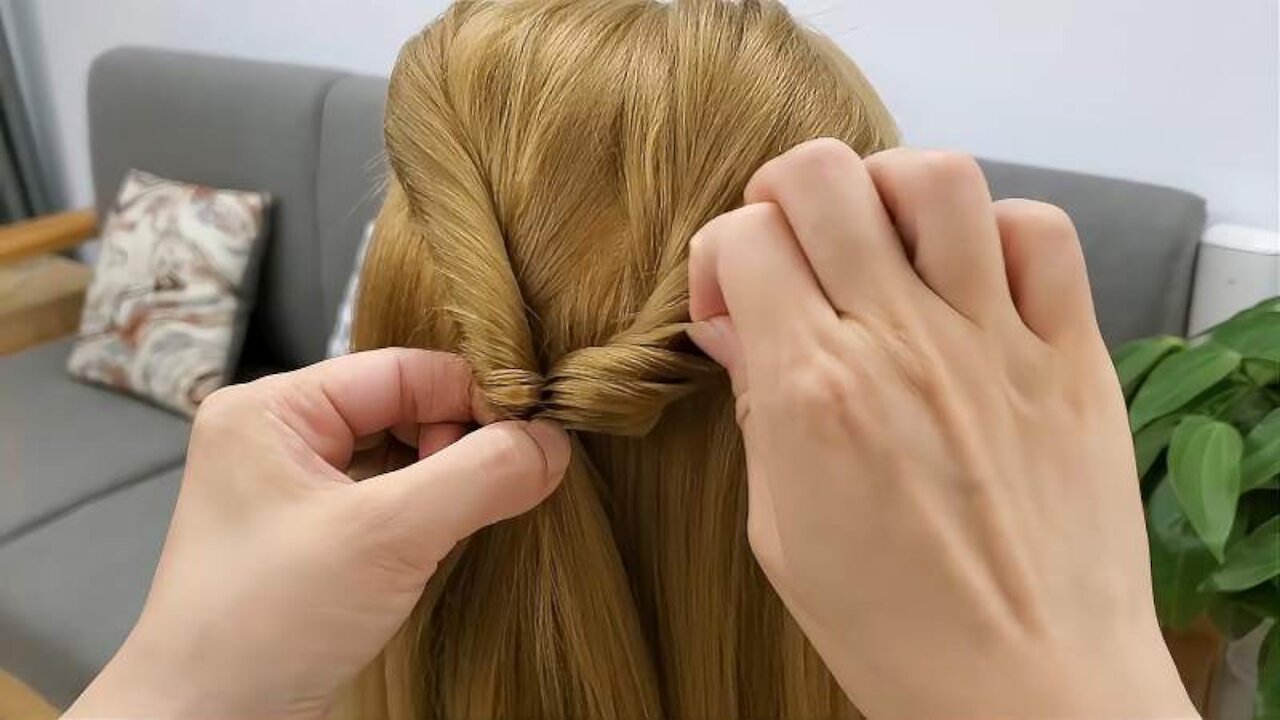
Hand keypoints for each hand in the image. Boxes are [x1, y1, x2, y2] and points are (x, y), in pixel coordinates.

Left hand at [66, 349, 569, 719]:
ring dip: (451, 480)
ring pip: (401, 459)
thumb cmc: (262, 628)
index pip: (401, 370)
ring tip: (487, 511)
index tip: (538, 434)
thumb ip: (478, 476)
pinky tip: (457, 536)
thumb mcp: (385, 537)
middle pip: (403, 409)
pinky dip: (432, 514)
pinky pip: (390, 504)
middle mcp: (277, 439)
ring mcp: (293, 494)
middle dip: (463, 442)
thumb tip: (553, 442)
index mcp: (270, 409)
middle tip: (509, 483)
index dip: (474, 396)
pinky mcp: (312, 544)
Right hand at [687, 140, 1196, 719]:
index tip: (733, 302)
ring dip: (888, 190)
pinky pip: (1041, 233)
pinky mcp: (1070, 356)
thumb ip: (758, 412)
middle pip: (825, 177)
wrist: (1031, 689)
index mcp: (814, 392)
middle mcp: (901, 343)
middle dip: (785, 192)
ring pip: (937, 179)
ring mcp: (994, 341)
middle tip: (791, 244)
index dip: (721, 257)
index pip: (745, 238)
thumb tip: (735, 328)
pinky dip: (999, 230)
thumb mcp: (782, 533)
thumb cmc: (897, 632)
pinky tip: (972, 277)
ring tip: (881, 239)